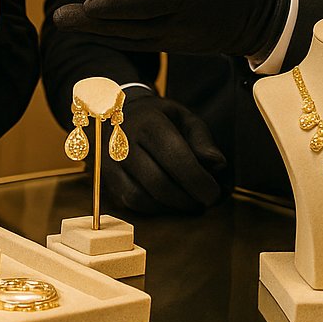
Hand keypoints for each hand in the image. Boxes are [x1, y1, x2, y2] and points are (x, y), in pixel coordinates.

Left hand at [53, 0, 289, 57]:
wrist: (264, 22)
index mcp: (189, 1)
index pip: (146, 5)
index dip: (117, 6)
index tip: (88, 5)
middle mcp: (177, 26)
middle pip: (128, 26)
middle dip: (91, 23)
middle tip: (58, 17)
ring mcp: (173, 40)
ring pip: (128, 38)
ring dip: (94, 31)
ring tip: (62, 21)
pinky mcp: (170, 45)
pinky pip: (135, 43)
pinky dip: (110, 37)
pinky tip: (87, 29)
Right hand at [101, 89, 225, 214]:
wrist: (118, 113)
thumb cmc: (158, 118)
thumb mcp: (183, 118)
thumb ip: (202, 140)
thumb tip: (217, 166)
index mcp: (148, 122)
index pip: (176, 158)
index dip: (199, 182)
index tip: (213, 193)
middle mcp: (123, 141)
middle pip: (158, 183)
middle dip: (186, 200)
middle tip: (202, 202)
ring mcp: (110, 161)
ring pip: (141, 198)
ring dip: (170, 208)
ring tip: (186, 202)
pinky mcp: (105, 178)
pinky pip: (130, 203)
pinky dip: (153, 208)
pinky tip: (167, 202)